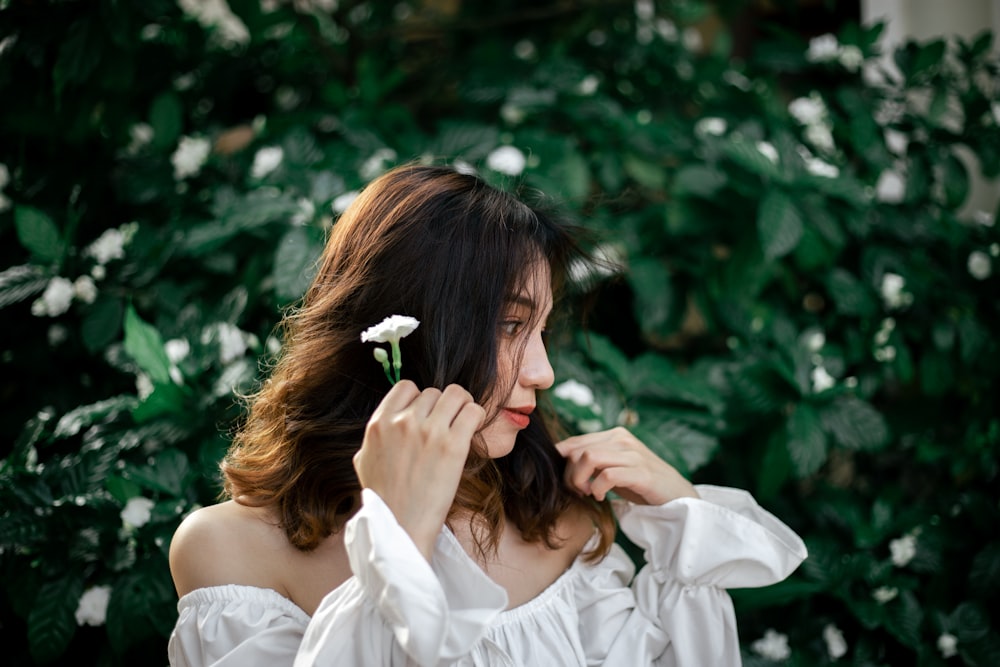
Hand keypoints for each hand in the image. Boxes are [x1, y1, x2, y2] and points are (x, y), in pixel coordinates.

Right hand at [354, 381, 484, 560]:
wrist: (401, 527)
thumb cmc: (384, 499)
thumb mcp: (365, 462)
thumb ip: (374, 437)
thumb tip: (385, 424)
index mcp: (379, 424)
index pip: (407, 387)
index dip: (420, 399)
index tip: (427, 416)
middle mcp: (403, 422)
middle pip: (434, 392)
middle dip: (442, 408)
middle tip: (446, 427)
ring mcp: (429, 432)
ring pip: (457, 394)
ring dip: (463, 407)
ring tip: (463, 424)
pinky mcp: (453, 445)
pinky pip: (473, 411)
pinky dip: (476, 417)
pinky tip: (472, 431)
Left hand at [555, 427, 698, 504]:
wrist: (677, 497)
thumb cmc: (641, 484)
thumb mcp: (613, 468)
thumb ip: (592, 462)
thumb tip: (560, 463)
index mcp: (614, 435)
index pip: (574, 442)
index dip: (561, 462)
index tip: (566, 482)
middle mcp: (623, 439)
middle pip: (577, 450)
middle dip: (569, 474)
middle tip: (578, 492)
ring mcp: (633, 454)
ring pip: (588, 458)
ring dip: (580, 480)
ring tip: (588, 493)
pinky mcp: (642, 473)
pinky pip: (607, 475)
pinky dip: (598, 488)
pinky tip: (601, 497)